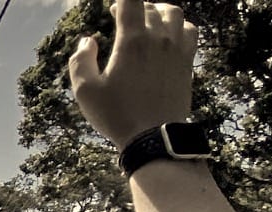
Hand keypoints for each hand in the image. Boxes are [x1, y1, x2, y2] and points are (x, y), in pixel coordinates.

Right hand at [70, 0, 198, 149]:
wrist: (154, 137)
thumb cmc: (117, 115)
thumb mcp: (85, 91)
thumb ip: (81, 61)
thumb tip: (88, 41)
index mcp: (132, 41)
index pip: (131, 1)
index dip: (121, 1)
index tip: (112, 10)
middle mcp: (158, 38)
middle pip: (150, 6)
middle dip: (135, 7)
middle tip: (123, 19)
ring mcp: (177, 49)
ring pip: (174, 12)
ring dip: (160, 11)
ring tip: (149, 20)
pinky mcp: (188, 61)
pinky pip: (190, 30)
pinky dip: (179, 25)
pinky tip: (170, 35)